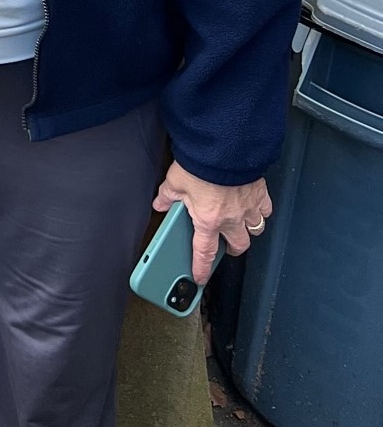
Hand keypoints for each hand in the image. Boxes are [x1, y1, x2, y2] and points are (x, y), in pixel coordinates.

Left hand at [153, 161, 272, 284]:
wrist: (225, 149)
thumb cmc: (200, 165)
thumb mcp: (174, 182)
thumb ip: (167, 196)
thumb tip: (160, 202)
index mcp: (208, 220)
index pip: (204, 252)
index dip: (202, 268)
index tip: (200, 277)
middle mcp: (231, 219)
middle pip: (238, 245)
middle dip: (232, 249)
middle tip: (225, 246)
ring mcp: (249, 208)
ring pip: (255, 229)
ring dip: (247, 231)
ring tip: (239, 226)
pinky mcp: (261, 194)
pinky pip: (266, 210)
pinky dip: (261, 212)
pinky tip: (253, 207)